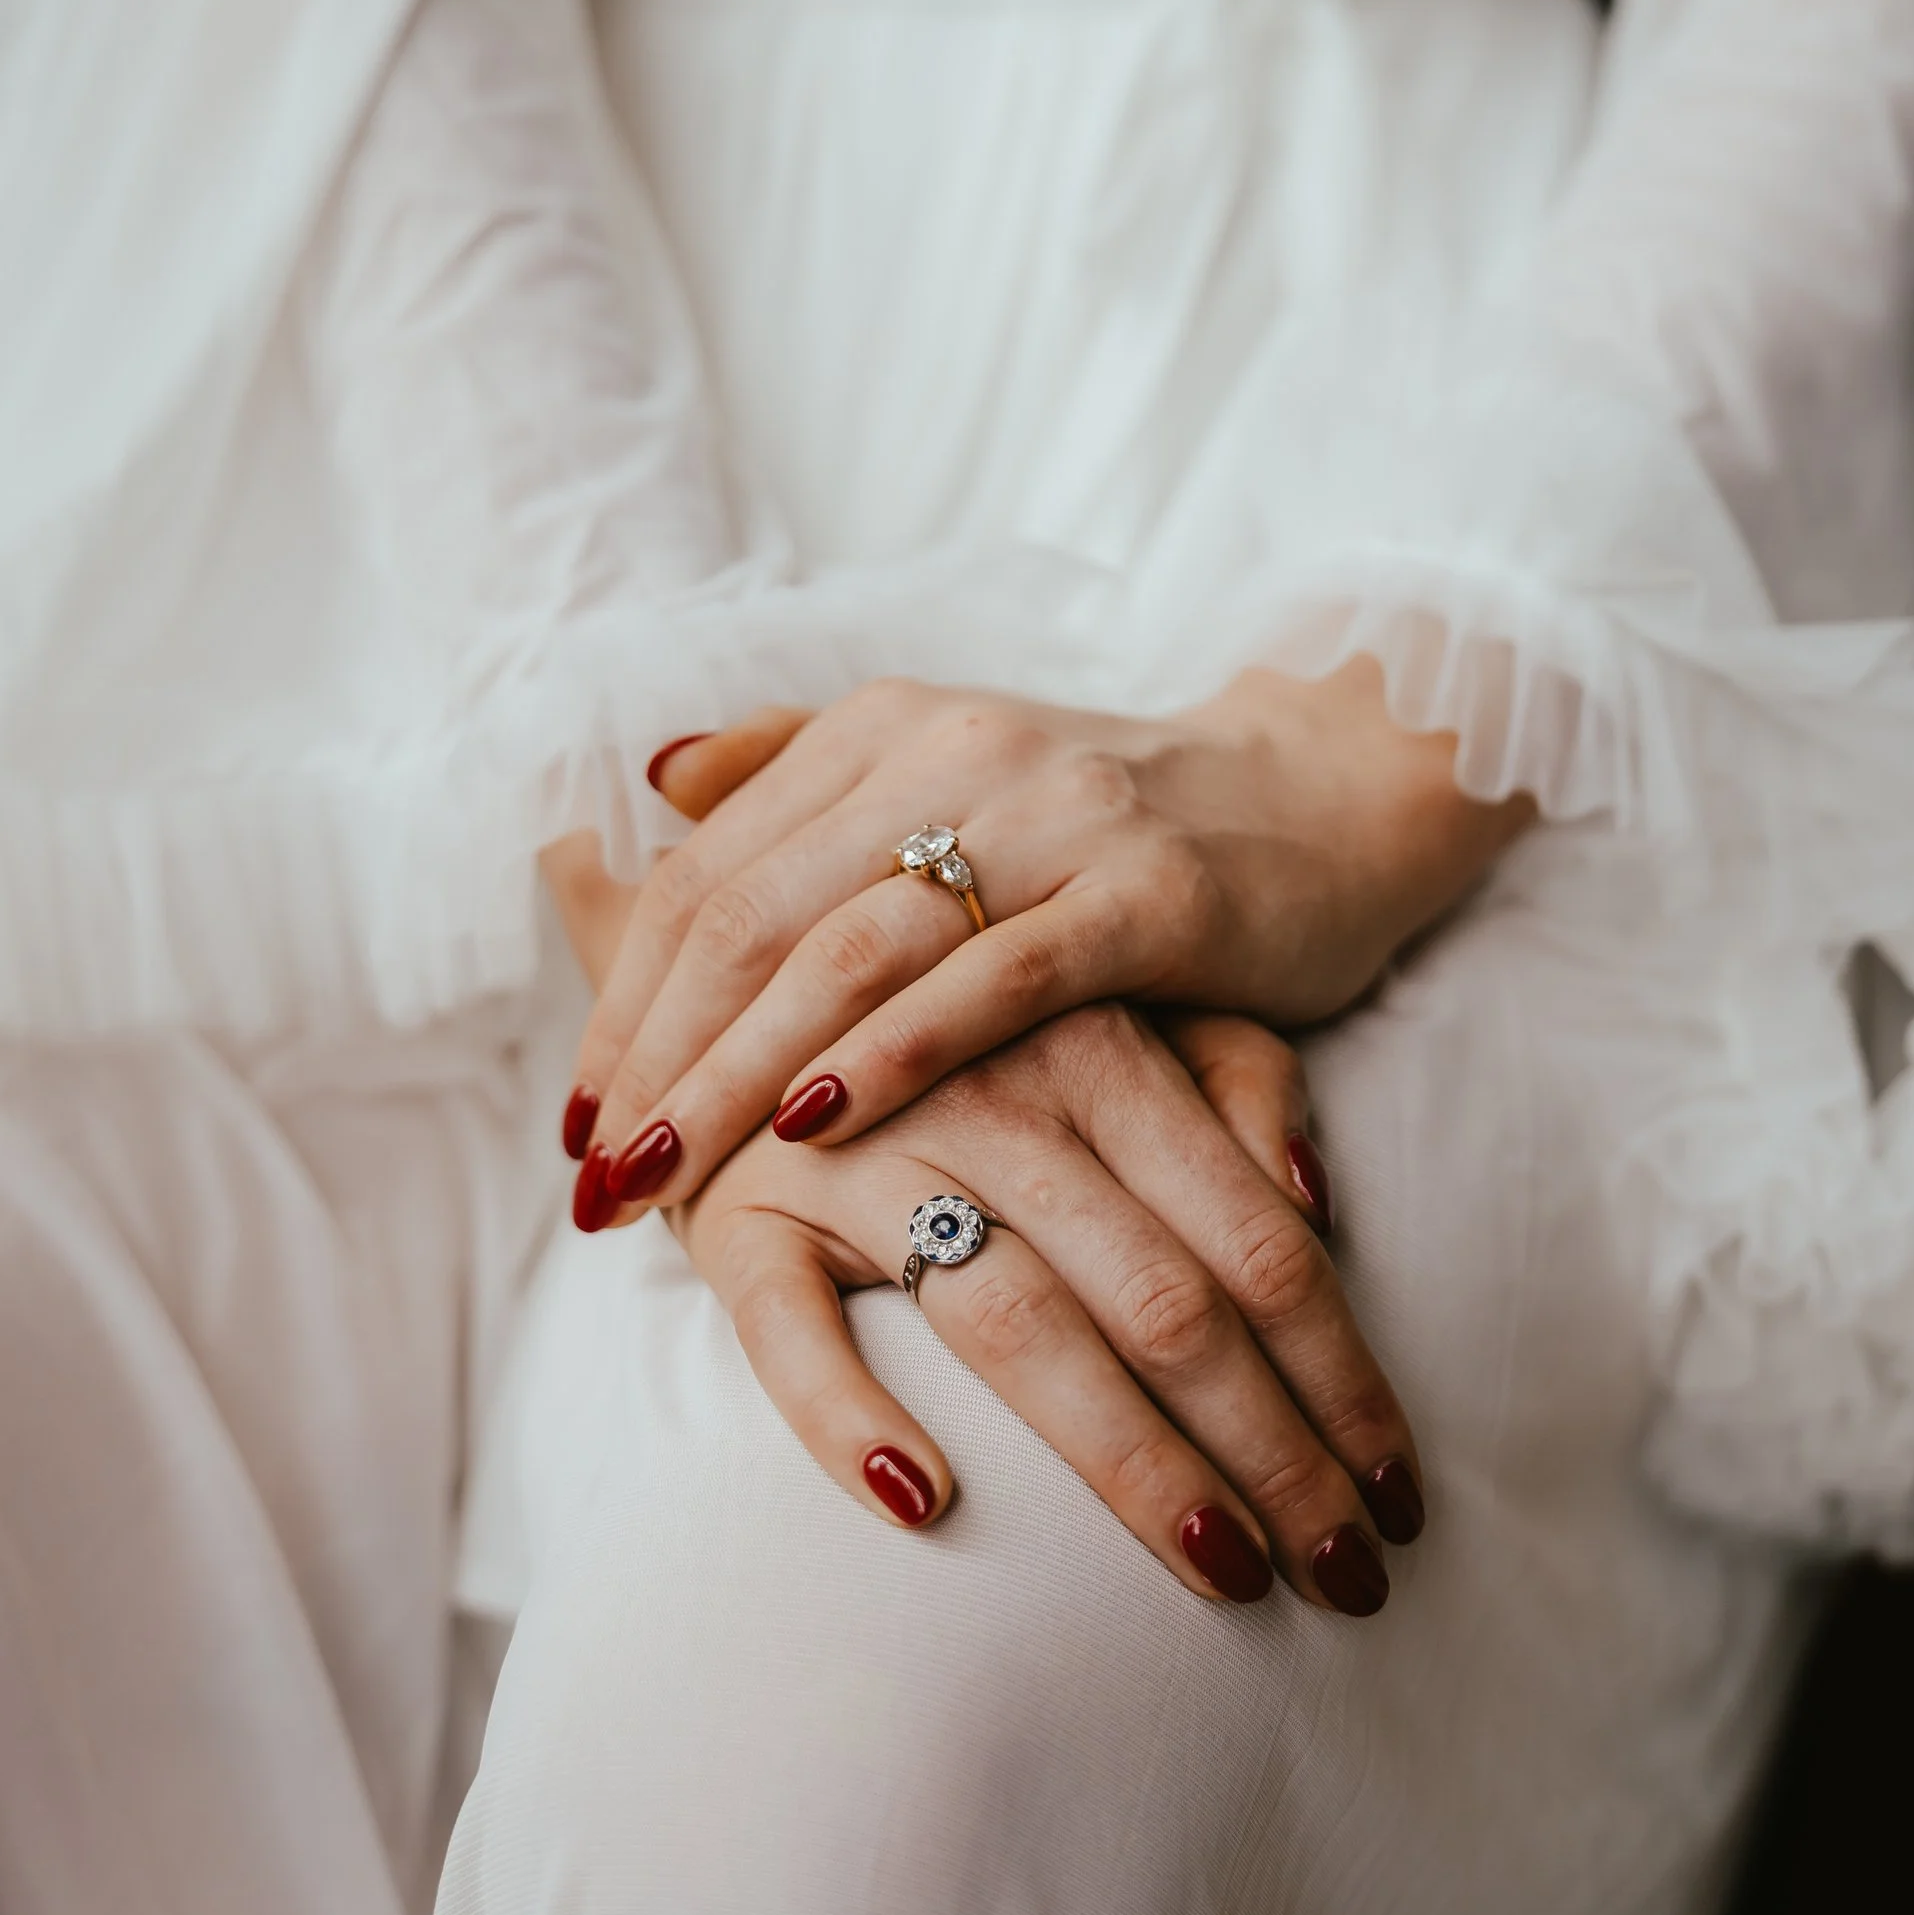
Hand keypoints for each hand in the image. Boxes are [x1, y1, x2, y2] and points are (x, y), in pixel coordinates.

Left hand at [561, 666, 1527, 1217]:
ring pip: (849, 948)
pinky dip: (894, 1051)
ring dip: (738, 1073)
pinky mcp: (1147, 892)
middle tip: (597, 1184)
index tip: (578, 1128)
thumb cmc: (1122, 826)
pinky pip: (995, 977)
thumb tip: (656, 782)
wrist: (1335, 798)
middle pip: (752, 911)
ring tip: (666, 1178)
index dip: (624, 999)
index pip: (707, 871)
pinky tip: (816, 1123)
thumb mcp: (954, 781)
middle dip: (657, 1057)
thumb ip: (806, 773)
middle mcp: (950, 752)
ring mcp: (1052, 817)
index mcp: (884, 730)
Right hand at [661, 1001, 1419, 1612]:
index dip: (1343, 1378)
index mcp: (1101, 1048)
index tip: (1400, 1498)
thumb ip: (1237, 1080)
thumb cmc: (969, 1021)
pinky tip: (926, 1501)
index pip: (1258, 1243)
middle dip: (1274, 1454)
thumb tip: (1319, 1205)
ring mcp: (861, 1159)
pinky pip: (790, 1332)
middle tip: (1347, 1577)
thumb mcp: (1122, 1007)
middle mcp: (992, 1096)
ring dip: (1133, 1466)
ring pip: (1019, 1328)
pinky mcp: (744, 1220)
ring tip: (1226, 1575)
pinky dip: (849, 1415)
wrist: (744, 962)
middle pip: (1166, 1304)